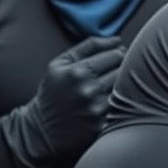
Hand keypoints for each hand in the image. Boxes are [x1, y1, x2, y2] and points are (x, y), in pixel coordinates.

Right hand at [2, 36, 125, 167]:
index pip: (115, 55)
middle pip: (123, 71)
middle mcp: (88, 90)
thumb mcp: (61, 62)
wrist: (42, 128)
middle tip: (117, 70)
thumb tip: (118, 39)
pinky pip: (121, 107)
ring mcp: (96, 109)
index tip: (117, 56)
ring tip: (114, 85)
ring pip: (125, 89)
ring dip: (124, 85)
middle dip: (123, 68)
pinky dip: (122, 102)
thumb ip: (90, 46)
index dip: (119, 54)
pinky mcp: (102, 125)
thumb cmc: (53, 90)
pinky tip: (114, 101)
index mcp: (77, 71)